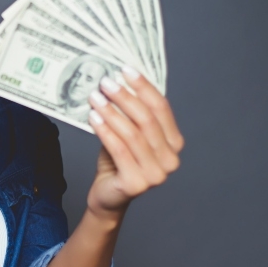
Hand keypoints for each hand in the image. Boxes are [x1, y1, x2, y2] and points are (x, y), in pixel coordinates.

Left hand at [85, 67, 183, 220]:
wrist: (108, 196)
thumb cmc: (118, 162)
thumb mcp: (128, 134)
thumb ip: (132, 114)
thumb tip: (119, 79)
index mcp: (174, 143)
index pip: (161, 108)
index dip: (144, 87)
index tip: (126, 70)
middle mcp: (171, 160)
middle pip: (147, 120)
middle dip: (125, 97)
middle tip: (106, 82)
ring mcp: (156, 174)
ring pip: (132, 134)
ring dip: (112, 112)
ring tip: (95, 97)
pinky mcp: (137, 184)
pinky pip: (119, 150)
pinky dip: (105, 130)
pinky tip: (93, 117)